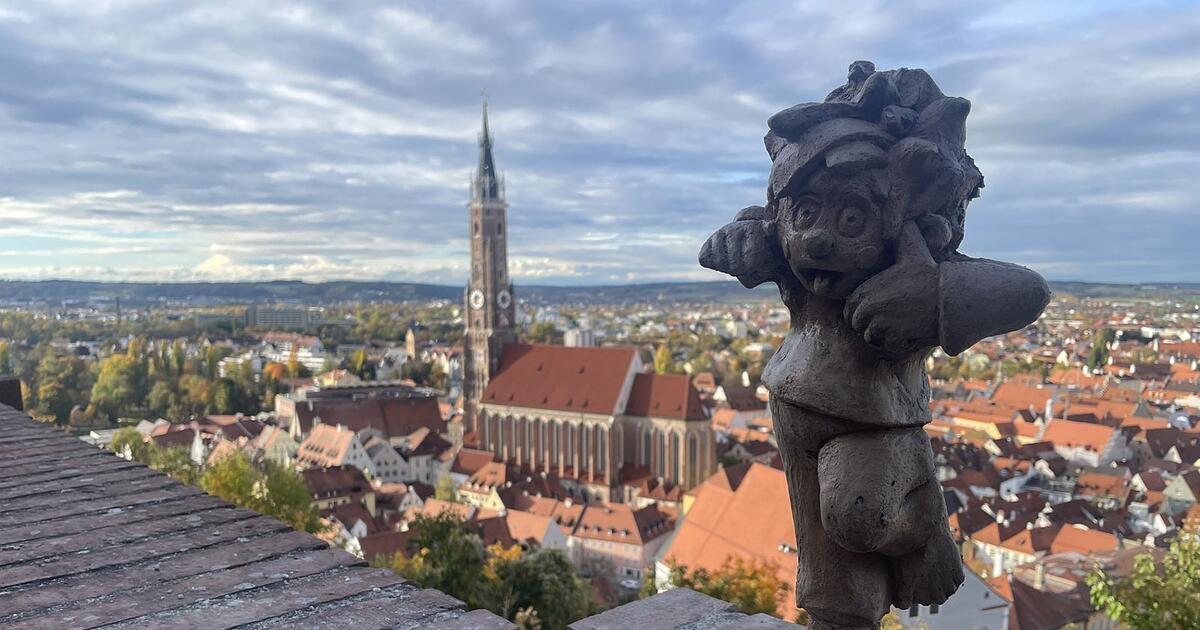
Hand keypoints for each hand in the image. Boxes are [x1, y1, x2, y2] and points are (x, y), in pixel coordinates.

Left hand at [843, 222, 938, 353]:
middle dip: (867, 323)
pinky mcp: (895, 342)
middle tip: (886, 317)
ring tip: (895, 325)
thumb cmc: (929, 273)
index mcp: (866, 292)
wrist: (951, 297)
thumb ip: (901, 233)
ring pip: (869, 338)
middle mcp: (868, 311)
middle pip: (857, 325)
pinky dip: (891, 343)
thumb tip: (900, 218)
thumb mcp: (912, 248)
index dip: (860, 309)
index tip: (876, 307)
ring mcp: (881, 327)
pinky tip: (904, 332)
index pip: (849, 308)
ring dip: (879, 334)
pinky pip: (885, 347)